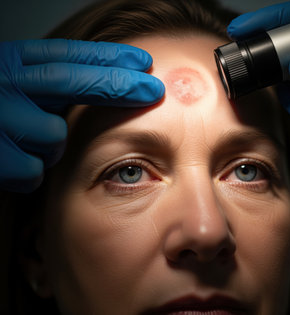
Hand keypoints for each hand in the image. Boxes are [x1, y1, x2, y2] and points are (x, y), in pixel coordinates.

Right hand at [0, 39, 163, 192]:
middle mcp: (1, 82)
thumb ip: (55, 87)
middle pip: (68, 80)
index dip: (108, 58)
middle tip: (154, 90)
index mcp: (11, 63)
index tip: (145, 61)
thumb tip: (115, 87)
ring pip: (52, 135)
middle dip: (117, 86)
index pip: (66, 55)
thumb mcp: (21, 90)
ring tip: (30, 147)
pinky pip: (32, 170)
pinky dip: (30, 173)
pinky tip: (13, 164)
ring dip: (53, 147)